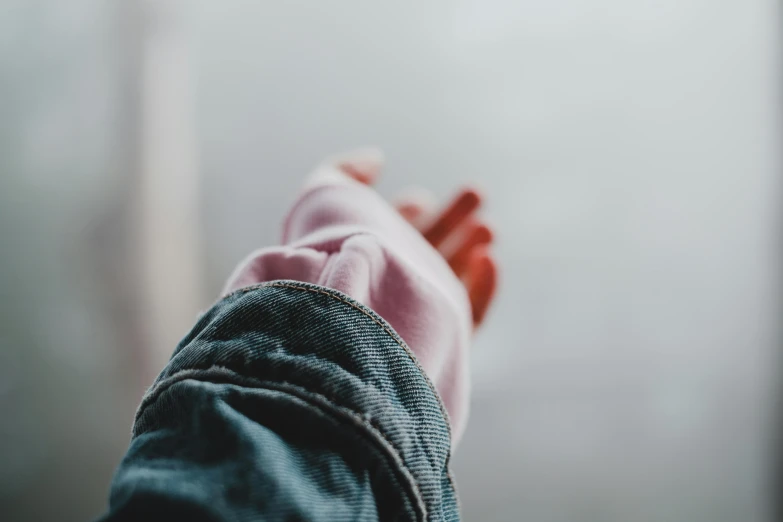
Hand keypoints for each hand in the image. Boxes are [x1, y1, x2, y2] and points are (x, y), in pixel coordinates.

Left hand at [336, 150, 497, 327]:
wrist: (336, 330)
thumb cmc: (322, 264)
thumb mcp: (322, 201)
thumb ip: (345, 172)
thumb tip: (378, 160)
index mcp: (360, 261)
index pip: (391, 236)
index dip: (410, 213)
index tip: (420, 200)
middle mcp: (387, 288)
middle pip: (427, 251)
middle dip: (452, 219)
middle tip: (476, 193)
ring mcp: (414, 317)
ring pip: (452, 280)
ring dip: (472, 247)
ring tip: (486, 227)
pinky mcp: (439, 343)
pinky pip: (471, 316)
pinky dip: (486, 287)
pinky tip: (489, 258)